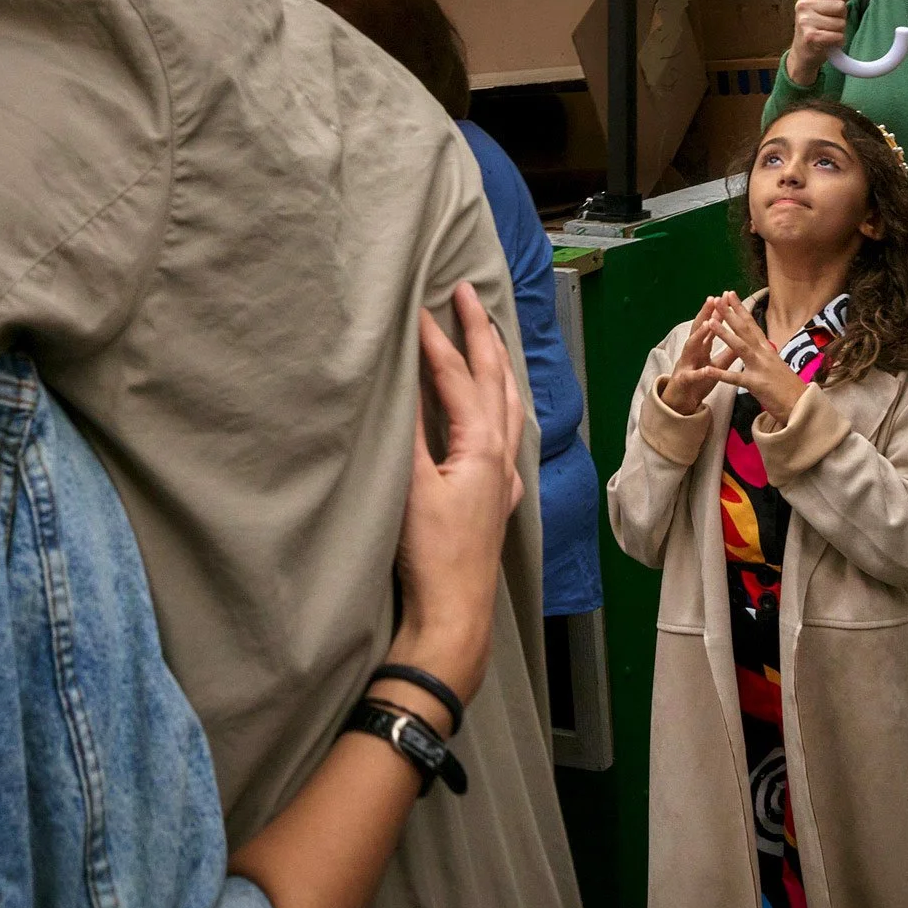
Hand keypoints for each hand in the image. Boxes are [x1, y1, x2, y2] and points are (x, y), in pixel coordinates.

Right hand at [391, 282, 523, 711]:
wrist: (453, 615)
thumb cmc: (429, 556)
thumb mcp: (410, 488)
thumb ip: (408, 434)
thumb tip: (399, 385)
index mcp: (481, 447)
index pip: (458, 379)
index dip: (436, 341)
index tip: (417, 306)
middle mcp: (501, 456)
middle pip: (495, 379)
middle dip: (481, 333)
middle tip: (467, 292)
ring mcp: (504, 479)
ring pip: (508, 405)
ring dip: (496, 365)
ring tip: (488, 336)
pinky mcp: (498, 500)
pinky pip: (507, 435)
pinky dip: (500, 407)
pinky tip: (496, 415)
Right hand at [658, 296, 733, 413]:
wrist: (680, 403)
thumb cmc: (699, 382)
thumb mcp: (716, 365)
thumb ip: (728, 352)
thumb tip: (743, 337)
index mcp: (701, 348)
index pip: (710, 326)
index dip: (717, 311)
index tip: (725, 296)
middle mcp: (692, 352)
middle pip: (698, 329)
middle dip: (705, 314)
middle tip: (713, 299)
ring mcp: (686, 365)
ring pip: (691, 347)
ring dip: (699, 335)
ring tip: (708, 324)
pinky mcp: (684, 381)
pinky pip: (692, 376)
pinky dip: (699, 372)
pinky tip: (706, 368)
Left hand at [709, 292, 810, 422]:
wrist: (802, 405)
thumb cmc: (789, 388)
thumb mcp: (777, 365)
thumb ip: (767, 354)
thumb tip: (762, 343)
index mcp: (768, 349)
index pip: (752, 325)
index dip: (740, 309)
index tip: (730, 295)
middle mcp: (764, 354)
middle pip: (745, 330)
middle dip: (730, 313)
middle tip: (718, 298)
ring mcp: (760, 368)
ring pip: (740, 347)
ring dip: (724, 334)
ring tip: (710, 322)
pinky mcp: (756, 385)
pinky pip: (735, 378)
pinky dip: (721, 374)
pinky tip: (707, 369)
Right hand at [787, 0, 858, 85]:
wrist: (803, 53)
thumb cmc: (817, 26)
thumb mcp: (827, 5)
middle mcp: (803, 5)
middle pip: (840, 5)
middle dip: (841, 16)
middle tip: (830, 22)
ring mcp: (805, 21)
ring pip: (840, 23)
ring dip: (839, 30)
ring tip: (828, 32)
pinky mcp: (811, 37)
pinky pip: (838, 36)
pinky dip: (838, 41)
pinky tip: (829, 42)